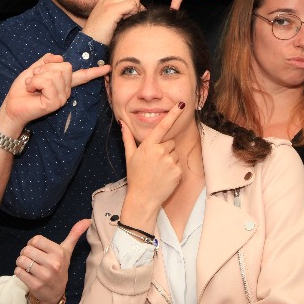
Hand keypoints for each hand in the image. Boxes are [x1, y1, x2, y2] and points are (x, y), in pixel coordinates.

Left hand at [0, 53, 109, 130]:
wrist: (12, 106)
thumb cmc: (22, 90)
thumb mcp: (34, 70)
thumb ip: (46, 61)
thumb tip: (59, 56)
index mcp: (63, 83)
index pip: (81, 76)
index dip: (94, 71)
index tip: (107, 68)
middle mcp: (65, 91)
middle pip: (65, 66)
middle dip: (45, 68)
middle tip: (34, 78)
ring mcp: (61, 98)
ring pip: (56, 73)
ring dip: (38, 76)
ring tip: (32, 86)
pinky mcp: (54, 102)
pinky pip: (47, 82)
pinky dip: (35, 82)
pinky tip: (32, 90)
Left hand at [15, 218, 90, 303]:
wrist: (56, 293)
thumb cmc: (60, 268)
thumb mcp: (67, 251)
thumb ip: (75, 234)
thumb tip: (88, 220)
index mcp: (59, 252)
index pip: (36, 240)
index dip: (33, 244)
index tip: (37, 249)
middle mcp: (53, 263)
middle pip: (26, 250)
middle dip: (26, 253)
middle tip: (32, 259)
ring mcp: (44, 275)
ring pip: (21, 260)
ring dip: (21, 263)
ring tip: (28, 266)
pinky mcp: (35, 285)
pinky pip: (18, 272)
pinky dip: (19, 272)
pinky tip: (27, 274)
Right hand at [80, 0, 141, 44]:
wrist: (89, 45)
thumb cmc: (102, 38)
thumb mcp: (112, 21)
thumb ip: (123, 12)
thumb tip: (140, 9)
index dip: (133, 8)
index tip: (127, 20)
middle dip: (135, 9)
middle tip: (127, 22)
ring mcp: (108, 2)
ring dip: (134, 11)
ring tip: (125, 23)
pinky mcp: (111, 9)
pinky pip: (132, 4)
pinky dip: (133, 14)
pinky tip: (124, 24)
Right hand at [119, 102, 186, 228]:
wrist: (143, 199)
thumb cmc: (135, 177)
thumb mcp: (130, 156)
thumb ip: (128, 138)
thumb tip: (122, 124)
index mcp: (148, 146)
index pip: (163, 126)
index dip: (173, 114)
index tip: (181, 105)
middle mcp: (160, 151)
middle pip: (170, 142)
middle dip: (164, 149)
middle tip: (155, 162)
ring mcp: (170, 162)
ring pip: (175, 153)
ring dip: (170, 159)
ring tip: (159, 170)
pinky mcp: (178, 171)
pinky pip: (178, 164)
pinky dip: (174, 169)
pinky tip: (165, 176)